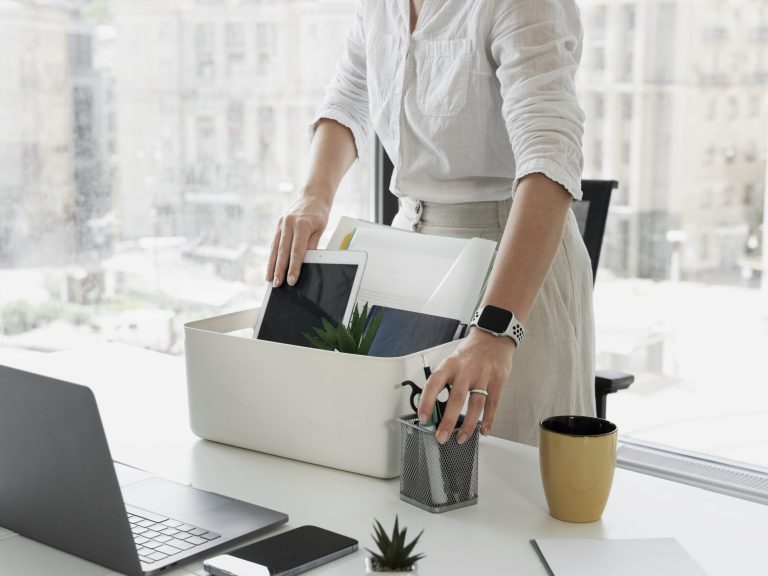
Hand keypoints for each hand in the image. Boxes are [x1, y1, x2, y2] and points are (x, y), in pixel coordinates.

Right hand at [266, 190, 330, 286]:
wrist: (312, 196)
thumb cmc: (319, 214)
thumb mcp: (320, 229)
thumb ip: (312, 245)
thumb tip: (306, 264)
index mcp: (302, 225)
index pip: (297, 251)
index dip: (294, 267)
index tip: (291, 280)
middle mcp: (289, 224)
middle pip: (283, 252)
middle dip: (279, 270)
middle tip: (276, 284)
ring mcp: (282, 224)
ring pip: (275, 248)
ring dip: (271, 265)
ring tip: (269, 279)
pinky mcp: (278, 225)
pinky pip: (274, 243)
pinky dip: (272, 256)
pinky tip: (270, 266)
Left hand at [418, 329, 514, 443]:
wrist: (493, 337)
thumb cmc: (470, 353)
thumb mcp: (452, 362)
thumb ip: (444, 382)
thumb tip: (433, 408)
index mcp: (450, 365)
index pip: (434, 383)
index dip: (426, 401)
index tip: (423, 417)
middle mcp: (466, 369)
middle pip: (456, 399)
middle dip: (447, 421)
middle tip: (441, 437)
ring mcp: (483, 375)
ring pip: (475, 405)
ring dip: (468, 425)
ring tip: (461, 437)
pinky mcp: (498, 380)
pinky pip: (492, 404)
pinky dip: (488, 420)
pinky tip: (483, 430)